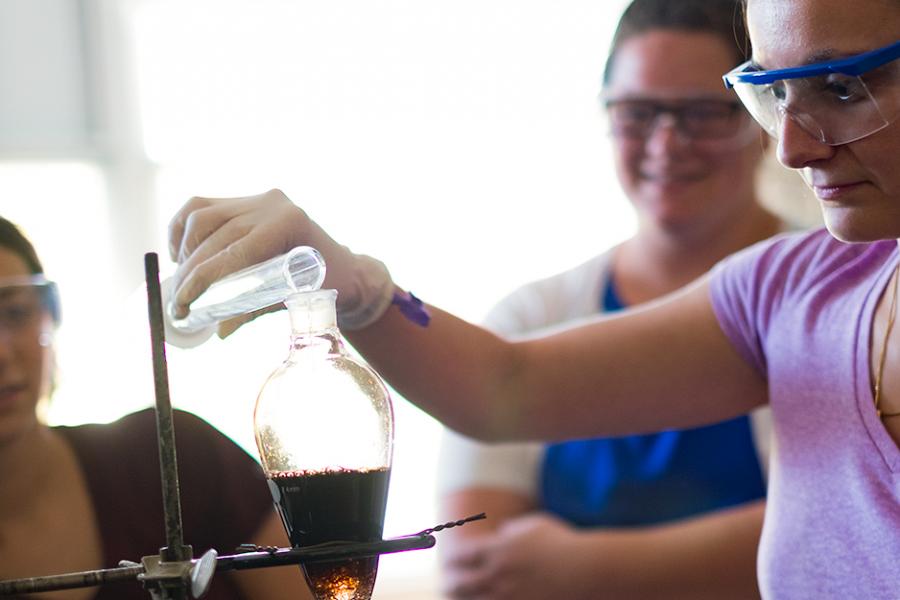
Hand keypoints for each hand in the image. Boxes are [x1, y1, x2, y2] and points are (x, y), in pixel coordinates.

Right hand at [168, 189, 393, 333]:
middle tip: (177, 303)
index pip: (232, 251)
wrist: (345, 268)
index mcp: (288, 224)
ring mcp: (258, 199)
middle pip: (212, 235)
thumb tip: (218, 331)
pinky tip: (181, 254)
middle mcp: (271, 204)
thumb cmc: (327, 286)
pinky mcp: (247, 200)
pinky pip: (203, 207)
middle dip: (189, 273)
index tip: (183, 304)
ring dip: (185, 250)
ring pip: (202, 217)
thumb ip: (255, 311)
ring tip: (181, 281)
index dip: (201, 279)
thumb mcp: (293, 300)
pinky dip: (185, 229)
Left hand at [441, 513, 588, 599]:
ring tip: (458, 598)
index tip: (449, 561)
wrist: (587, 569)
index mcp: (498, 550)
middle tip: (447, 584)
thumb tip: (501, 533)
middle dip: (450, 584)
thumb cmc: (563, 543)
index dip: (453, 559)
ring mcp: (508, 596)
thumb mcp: (535, 525)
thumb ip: (513, 529)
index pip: (462, 556)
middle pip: (461, 584)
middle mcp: (498, 575)